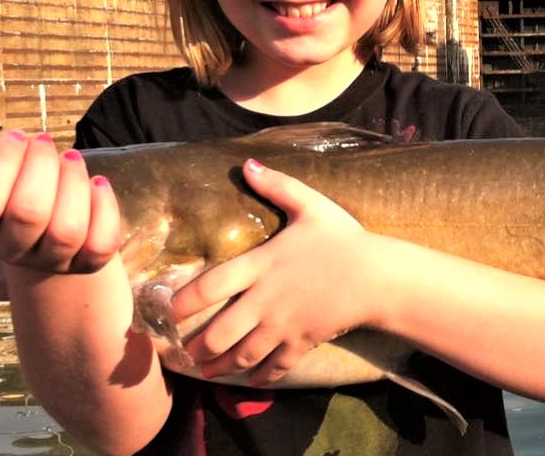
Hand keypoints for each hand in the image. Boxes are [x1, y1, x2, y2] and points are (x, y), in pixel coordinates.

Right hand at [0, 130, 121, 273]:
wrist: (41, 226)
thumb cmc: (5, 187)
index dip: (2, 161)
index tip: (16, 136)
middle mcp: (9, 251)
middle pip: (28, 213)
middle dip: (42, 164)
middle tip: (45, 142)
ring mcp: (49, 261)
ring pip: (66, 231)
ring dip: (74, 182)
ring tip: (70, 158)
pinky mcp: (86, 263)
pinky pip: (100, 244)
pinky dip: (105, 208)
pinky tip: (97, 184)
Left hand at [171, 158, 382, 385]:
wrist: (378, 276)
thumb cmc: (343, 239)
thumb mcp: (311, 205)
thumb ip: (277, 186)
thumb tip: (247, 164)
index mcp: (261, 265)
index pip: (209, 287)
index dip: (182, 303)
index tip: (167, 312)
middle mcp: (265, 300)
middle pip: (219, 332)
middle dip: (198, 347)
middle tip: (184, 352)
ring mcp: (283, 326)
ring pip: (241, 355)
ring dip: (220, 366)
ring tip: (206, 371)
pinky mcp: (302, 342)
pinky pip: (274, 366)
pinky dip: (259, 376)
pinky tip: (251, 380)